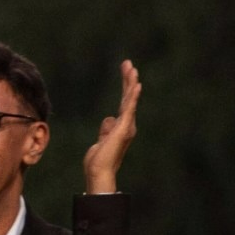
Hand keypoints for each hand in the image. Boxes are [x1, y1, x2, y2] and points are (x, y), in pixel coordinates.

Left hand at [82, 61, 141, 194]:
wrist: (99, 171)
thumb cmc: (99, 159)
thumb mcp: (102, 140)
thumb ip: (106, 129)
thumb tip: (109, 118)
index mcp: (122, 126)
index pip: (124, 102)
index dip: (125, 87)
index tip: (126, 71)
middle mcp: (127, 124)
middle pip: (128, 97)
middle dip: (128, 80)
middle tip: (127, 63)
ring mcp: (126, 126)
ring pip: (129, 100)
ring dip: (130, 83)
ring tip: (131, 68)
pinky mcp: (123, 128)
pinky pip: (129, 109)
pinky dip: (132, 96)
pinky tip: (136, 85)